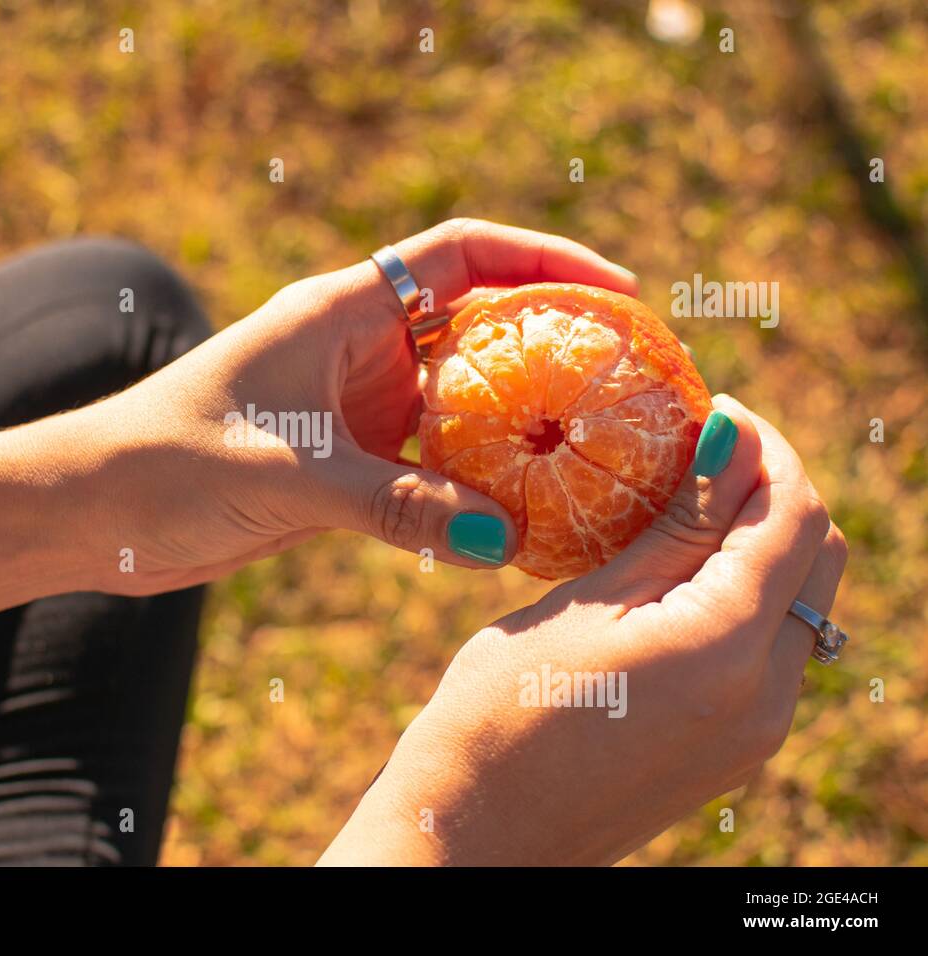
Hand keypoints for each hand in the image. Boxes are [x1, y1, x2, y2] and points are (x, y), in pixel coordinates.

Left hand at [39, 218, 637, 593]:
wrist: (92, 510)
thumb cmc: (166, 465)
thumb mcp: (287, 477)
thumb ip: (393, 503)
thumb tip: (502, 537)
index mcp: (340, 313)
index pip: (462, 256)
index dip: (545, 260)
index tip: (619, 292)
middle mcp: (356, 349)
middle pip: (477, 323)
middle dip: (552, 342)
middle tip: (631, 379)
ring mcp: (354, 407)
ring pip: (460, 400)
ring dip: (519, 420)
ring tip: (596, 449)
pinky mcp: (344, 464)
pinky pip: (431, 462)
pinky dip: (475, 482)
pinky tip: (519, 514)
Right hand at [318, 396, 847, 864]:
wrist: (477, 834)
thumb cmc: (501, 714)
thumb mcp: (585, 604)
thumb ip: (674, 526)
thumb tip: (735, 442)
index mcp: (728, 653)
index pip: (795, 518)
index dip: (766, 450)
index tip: (714, 410)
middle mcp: (768, 699)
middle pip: (814, 560)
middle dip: (772, 491)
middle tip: (696, 451)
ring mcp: (756, 731)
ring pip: (796, 603)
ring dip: (757, 541)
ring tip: (678, 502)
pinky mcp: (732, 746)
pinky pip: (767, 648)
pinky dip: (739, 594)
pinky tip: (673, 571)